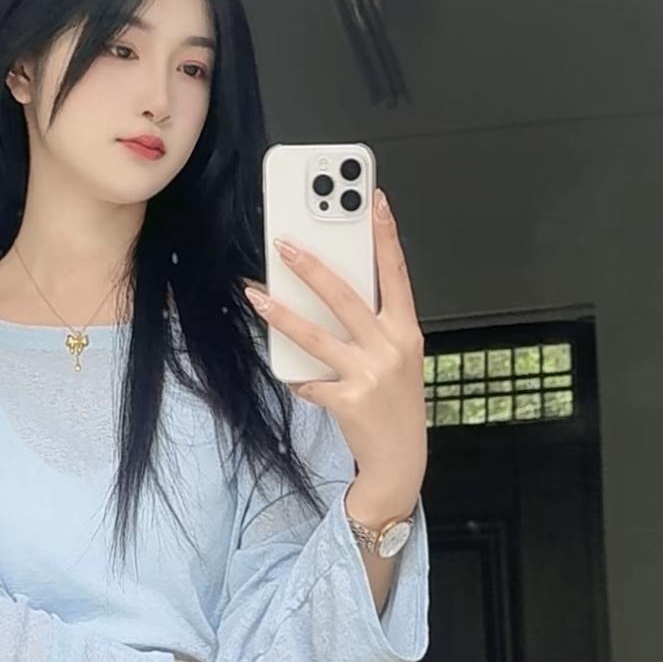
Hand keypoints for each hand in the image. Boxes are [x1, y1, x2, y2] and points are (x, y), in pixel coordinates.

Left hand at [246, 191, 426, 522]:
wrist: (401, 459)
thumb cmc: (396, 403)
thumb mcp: (398, 358)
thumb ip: (375, 326)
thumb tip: (332, 294)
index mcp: (407, 331)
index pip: (397, 273)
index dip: (386, 235)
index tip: (374, 201)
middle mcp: (391, 348)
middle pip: (346, 296)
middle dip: (312, 266)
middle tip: (284, 244)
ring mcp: (370, 374)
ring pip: (316, 335)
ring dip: (281, 314)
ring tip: (256, 295)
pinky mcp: (348, 400)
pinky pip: (310, 380)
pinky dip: (297, 377)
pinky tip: (292, 376)